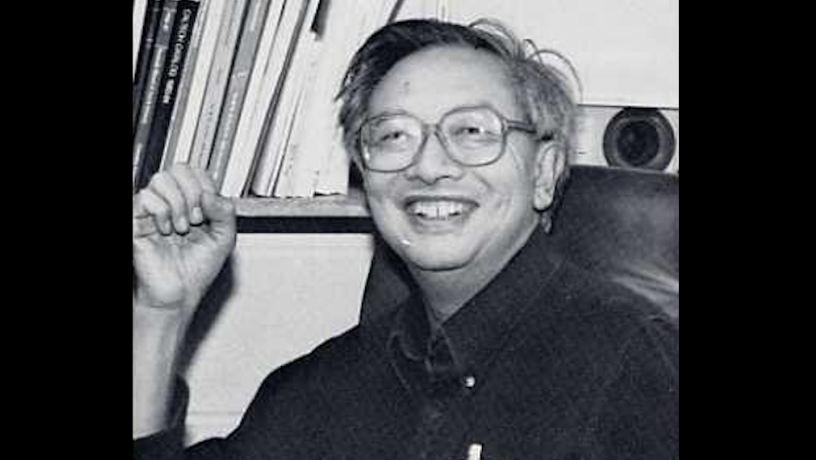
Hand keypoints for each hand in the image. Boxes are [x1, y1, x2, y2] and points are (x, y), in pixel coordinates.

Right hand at [133, 165, 236, 312]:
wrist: (179, 293)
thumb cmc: (197, 270)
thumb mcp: (224, 238)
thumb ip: (226, 212)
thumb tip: (210, 194)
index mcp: (193, 203)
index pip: (196, 172)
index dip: (206, 187)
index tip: (209, 211)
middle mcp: (172, 203)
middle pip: (179, 169)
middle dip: (194, 194)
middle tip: (197, 220)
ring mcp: (153, 210)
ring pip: (162, 179)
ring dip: (178, 204)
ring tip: (182, 227)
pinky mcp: (137, 220)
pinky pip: (146, 197)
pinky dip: (162, 213)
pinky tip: (166, 231)